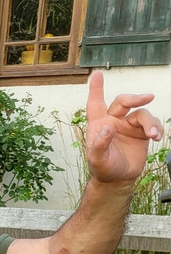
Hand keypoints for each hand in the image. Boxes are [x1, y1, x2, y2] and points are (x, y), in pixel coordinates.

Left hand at [85, 71, 162, 185]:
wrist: (118, 179)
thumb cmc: (103, 168)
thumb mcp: (97, 159)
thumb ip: (99, 144)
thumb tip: (106, 127)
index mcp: (98, 124)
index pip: (96, 103)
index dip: (96, 89)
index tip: (97, 74)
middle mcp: (113, 121)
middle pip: (124, 102)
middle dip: (135, 97)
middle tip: (148, 97)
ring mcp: (128, 126)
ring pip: (141, 114)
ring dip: (150, 122)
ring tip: (153, 134)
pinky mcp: (141, 133)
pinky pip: (151, 124)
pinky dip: (156, 128)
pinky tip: (157, 137)